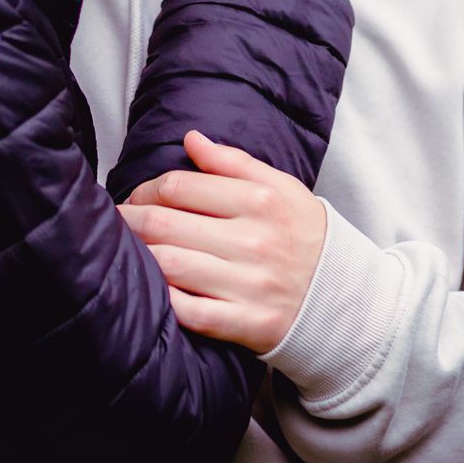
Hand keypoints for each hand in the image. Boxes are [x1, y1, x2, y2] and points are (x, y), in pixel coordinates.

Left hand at [118, 130, 328, 353]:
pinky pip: (190, 312)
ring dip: (138, 257)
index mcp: (260, 201)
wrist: (346, 297)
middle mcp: (254, 241)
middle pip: (165, 224)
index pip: (179, 187)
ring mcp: (250, 285)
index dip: (145, 189)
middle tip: (117, 222)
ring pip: (170, 265)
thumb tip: (191, 139)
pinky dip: (164, 300)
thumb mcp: (281, 188)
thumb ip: (233, 163)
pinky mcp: (247, 323)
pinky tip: (152, 290)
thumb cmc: (304, 236)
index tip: (137, 197)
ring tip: (127, 251)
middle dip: (129, 220)